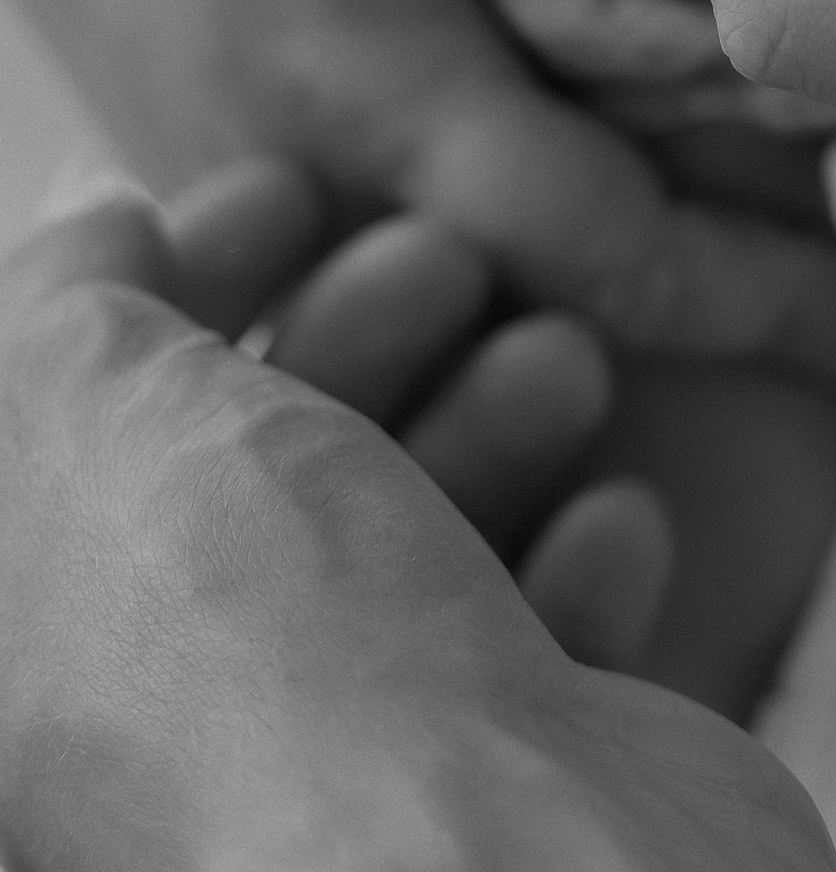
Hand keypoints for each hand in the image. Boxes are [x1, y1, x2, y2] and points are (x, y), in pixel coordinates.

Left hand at [0, 163, 835, 871]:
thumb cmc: (265, 672)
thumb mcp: (96, 416)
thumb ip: (66, 313)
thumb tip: (92, 244)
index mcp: (29, 681)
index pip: (80, 443)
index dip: (173, 287)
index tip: (286, 191)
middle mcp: (158, 765)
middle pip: (248, 496)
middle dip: (353, 340)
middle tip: (444, 259)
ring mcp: (334, 810)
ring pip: (395, 576)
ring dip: (484, 431)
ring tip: (560, 360)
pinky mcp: (494, 839)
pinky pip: (525, 685)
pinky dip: (569, 577)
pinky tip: (615, 515)